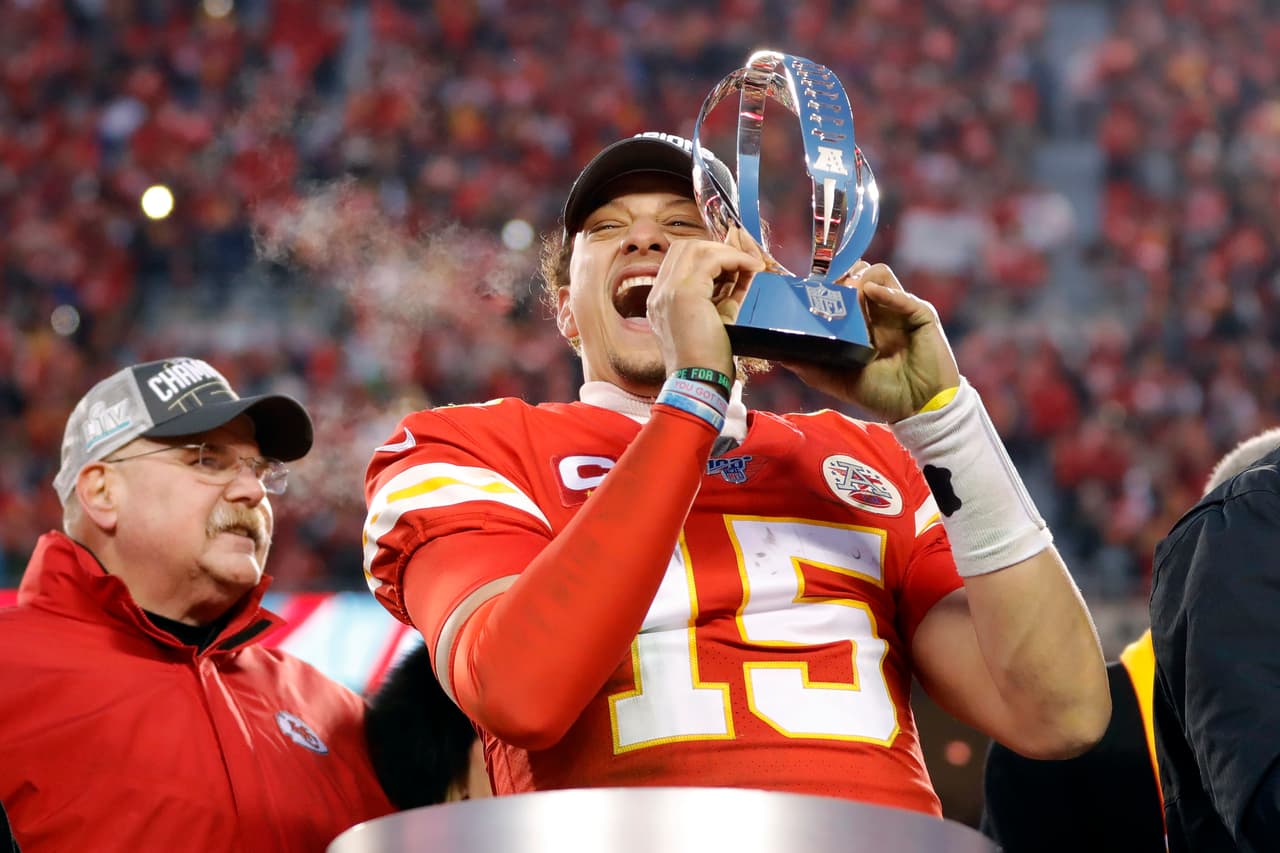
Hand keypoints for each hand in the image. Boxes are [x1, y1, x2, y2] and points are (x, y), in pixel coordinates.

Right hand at [646, 232, 763, 377]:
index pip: (682, 261)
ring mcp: (666, 291)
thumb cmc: (708, 361)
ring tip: (750, 265)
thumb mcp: (718, 318)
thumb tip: (743, 268)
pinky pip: (712, 259)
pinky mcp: (682, 293)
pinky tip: (752, 268)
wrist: (699, 383)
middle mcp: (659, 293)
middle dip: (719, 248)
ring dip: (728, 252)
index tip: (736, 265)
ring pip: (697, 247)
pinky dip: (736, 258)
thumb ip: (725, 292)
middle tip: (744, 260)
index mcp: (662, 301)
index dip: (712, 256)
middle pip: (686, 247)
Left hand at [785, 262, 959, 420]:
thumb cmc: (880, 394)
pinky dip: (886, 292)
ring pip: (879, 275)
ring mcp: (901, 310)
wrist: (916, 409)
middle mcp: (880, 311)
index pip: (844, 288)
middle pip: (859, 273)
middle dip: (842, 276)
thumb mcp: (836, 379)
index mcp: (863, 321)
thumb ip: (809, 365)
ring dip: (860, 281)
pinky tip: (870, 294)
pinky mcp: (921, 316)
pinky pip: (903, 295)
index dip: (829, 283)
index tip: (810, 287)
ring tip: (848, 296)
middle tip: (827, 288)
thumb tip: (777, 353)